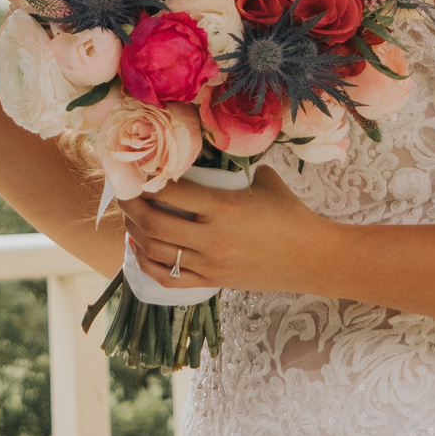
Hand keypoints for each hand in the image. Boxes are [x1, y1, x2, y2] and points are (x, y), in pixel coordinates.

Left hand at [117, 166, 333, 295]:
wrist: (312, 259)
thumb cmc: (290, 214)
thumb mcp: (263, 181)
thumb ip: (234, 170)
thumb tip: (210, 153)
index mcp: (225, 207)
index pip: (174, 191)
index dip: (149, 179)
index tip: (136, 168)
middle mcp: (212, 238)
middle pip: (155, 223)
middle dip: (131, 205)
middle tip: (122, 190)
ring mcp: (210, 264)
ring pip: (157, 250)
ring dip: (135, 231)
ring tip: (128, 215)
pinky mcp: (212, 282)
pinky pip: (168, 278)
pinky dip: (146, 263)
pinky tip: (138, 248)